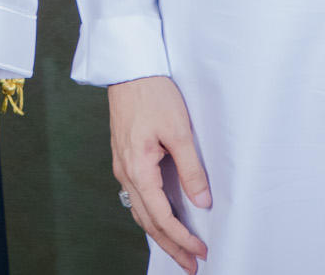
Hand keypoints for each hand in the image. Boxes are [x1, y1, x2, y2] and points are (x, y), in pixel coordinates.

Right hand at [107, 75, 209, 273]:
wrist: (129, 70)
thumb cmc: (152, 94)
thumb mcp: (178, 131)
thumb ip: (191, 169)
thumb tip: (202, 201)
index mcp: (138, 169)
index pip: (161, 217)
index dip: (182, 238)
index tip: (201, 251)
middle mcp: (126, 173)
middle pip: (148, 222)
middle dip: (171, 247)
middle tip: (191, 266)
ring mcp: (123, 167)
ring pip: (140, 212)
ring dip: (160, 234)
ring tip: (179, 251)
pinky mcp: (125, 158)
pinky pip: (137, 197)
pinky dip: (151, 216)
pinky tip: (162, 220)